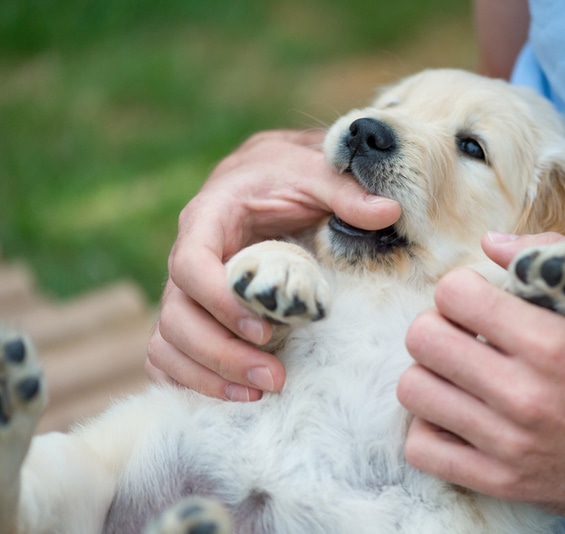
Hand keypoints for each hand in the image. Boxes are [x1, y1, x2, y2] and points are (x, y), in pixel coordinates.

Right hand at [147, 130, 400, 400]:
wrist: (263, 178)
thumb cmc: (286, 175)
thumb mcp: (316, 172)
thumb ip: (346, 191)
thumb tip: (390, 212)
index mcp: (207, 220)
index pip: (189, 265)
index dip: (219, 303)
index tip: (265, 330)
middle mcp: (187, 258)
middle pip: (176, 316)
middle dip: (220, 354)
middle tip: (272, 380)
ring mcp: (185, 291)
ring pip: (168, 342)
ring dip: (207, 375)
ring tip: (258, 395)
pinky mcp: (193, 312)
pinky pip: (169, 354)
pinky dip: (192, 378)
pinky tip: (234, 396)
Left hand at [398, 232, 564, 531]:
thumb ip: (555, 254)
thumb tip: (489, 243)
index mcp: (551, 343)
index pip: (453, 294)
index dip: (461, 287)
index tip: (478, 300)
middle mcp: (524, 395)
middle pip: (422, 338)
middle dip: (437, 323)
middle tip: (461, 333)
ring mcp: (509, 444)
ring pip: (415, 391)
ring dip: (430, 373)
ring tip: (458, 373)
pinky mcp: (503, 482)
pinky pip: (422, 451)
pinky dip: (428, 428)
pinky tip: (456, 415)